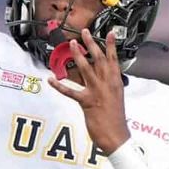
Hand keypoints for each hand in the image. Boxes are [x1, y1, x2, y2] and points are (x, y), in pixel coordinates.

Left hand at [47, 29, 130, 154]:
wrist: (117, 136)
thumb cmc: (116, 118)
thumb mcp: (116, 97)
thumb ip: (109, 84)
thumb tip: (104, 75)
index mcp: (115, 82)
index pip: (114, 60)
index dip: (111, 45)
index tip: (109, 32)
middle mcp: (107, 84)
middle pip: (98, 59)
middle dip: (91, 44)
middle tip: (84, 32)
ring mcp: (96, 92)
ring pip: (85, 69)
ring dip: (77, 56)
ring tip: (71, 45)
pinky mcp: (86, 102)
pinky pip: (71, 92)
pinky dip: (59, 86)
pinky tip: (51, 80)